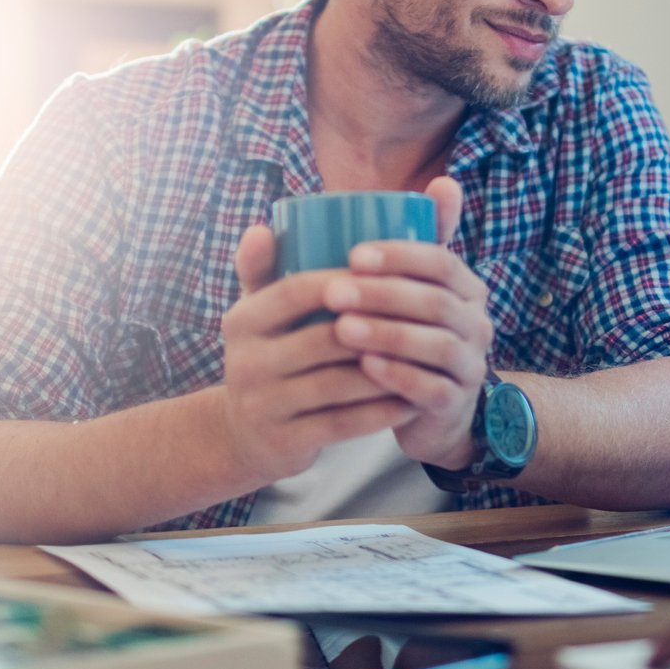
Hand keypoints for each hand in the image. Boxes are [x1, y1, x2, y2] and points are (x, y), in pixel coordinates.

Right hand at [217, 224, 418, 483]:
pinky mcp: (285, 441)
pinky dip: (382, 411)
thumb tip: (265, 228)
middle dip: (377, 328)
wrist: (243, 434)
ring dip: (388, 370)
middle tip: (424, 319)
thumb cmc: (268, 356)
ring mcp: (264, 404)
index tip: (390, 276)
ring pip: (339, 383)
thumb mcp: (257, 313)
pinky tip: (411, 400)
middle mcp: (245, 362)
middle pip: (324, 339)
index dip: (346, 282)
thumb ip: (262, 268)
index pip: (297, 292)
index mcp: (243, 321)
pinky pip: (344, 423)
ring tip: (426, 357)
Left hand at [323, 177, 494, 470]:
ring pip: (435, 344)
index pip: (440, 260)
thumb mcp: (404, 289)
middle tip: (333, 293)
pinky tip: (365, 368)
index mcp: (464, 286)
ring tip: (340, 330)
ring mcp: (471, 364)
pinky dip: (398, 376)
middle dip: (382, 294)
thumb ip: (407, 243)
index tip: (352, 255)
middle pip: (435, 301)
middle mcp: (476, 322)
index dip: (399, 256)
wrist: (425, 410)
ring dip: (386, 334)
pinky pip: (432, 388)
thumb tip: (440, 181)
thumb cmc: (404, 335)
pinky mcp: (456, 402)